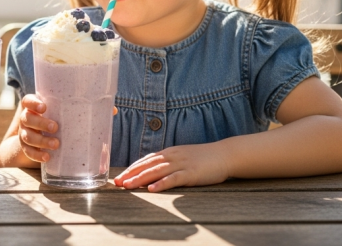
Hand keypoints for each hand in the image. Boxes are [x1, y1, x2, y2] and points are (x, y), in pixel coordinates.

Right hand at [17, 95, 118, 163]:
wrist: (37, 138)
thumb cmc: (57, 120)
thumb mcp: (66, 114)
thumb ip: (85, 110)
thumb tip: (112, 110)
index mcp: (35, 107)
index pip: (27, 100)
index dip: (33, 103)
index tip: (44, 107)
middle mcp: (27, 119)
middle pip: (27, 118)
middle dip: (41, 123)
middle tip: (55, 127)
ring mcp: (25, 134)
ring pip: (27, 137)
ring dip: (41, 141)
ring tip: (55, 145)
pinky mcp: (26, 149)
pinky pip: (28, 153)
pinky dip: (37, 155)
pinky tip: (47, 157)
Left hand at [113, 143, 230, 191]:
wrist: (225, 154)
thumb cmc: (203, 158)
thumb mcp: (182, 158)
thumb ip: (168, 163)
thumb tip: (152, 172)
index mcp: (169, 153)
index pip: (146, 160)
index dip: (131, 168)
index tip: (119, 177)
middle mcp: (172, 156)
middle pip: (147, 165)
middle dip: (131, 174)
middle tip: (117, 183)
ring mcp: (182, 164)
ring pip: (157, 171)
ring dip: (141, 179)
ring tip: (128, 186)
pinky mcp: (192, 173)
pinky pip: (174, 178)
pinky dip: (162, 183)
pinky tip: (152, 189)